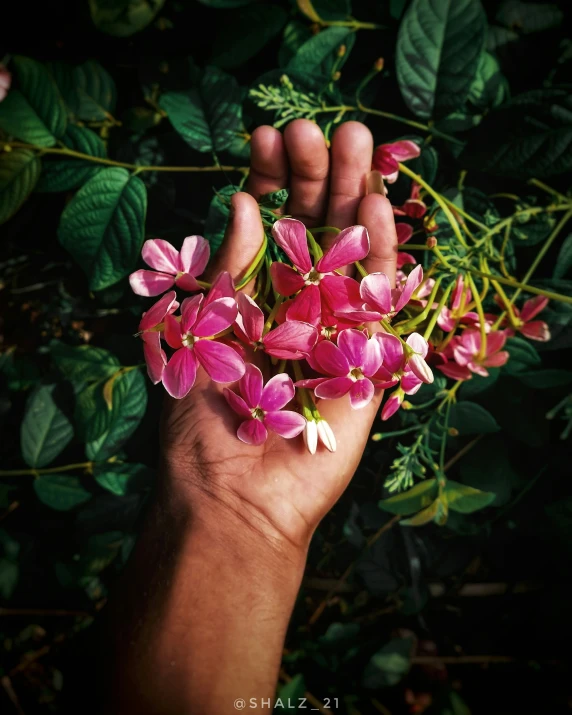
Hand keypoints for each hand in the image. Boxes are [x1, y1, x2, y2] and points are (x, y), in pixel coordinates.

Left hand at [160, 119, 397, 555]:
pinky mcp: (369, 359)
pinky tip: (374, 208)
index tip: (264, 138)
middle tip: (318, 128)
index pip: (266, 226)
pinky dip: (379, 256)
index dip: (267, 182)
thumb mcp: (201, 331)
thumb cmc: (201, 422)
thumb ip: (227, 270)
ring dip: (353, 198)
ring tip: (355, 141)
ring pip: (351, 253)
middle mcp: (297, 306)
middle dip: (315, 178)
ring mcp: (337, 328)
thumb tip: (240, 202)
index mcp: (253, 298)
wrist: (232, 498)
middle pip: (313, 230)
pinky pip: (379, 302)